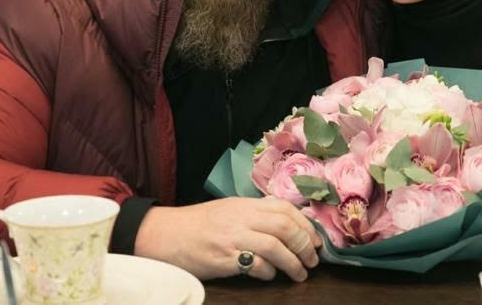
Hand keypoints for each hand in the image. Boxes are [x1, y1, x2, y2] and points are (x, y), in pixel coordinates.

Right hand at [133, 196, 321, 280]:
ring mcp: (233, 237)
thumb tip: (284, 224)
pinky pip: (255, 265)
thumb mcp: (228, 210)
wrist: (165, 234)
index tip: (316, 240)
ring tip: (300, 274)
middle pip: (285, 227)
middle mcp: (241, 217)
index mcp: (245, 204)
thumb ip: (254, 214)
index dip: (305, 225)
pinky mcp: (224, 258)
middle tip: (313, 260)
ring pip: (275, 246)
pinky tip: (270, 276)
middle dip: (305, 245)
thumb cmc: (197, 224)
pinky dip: (268, 272)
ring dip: (293, 262)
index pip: (284, 209)